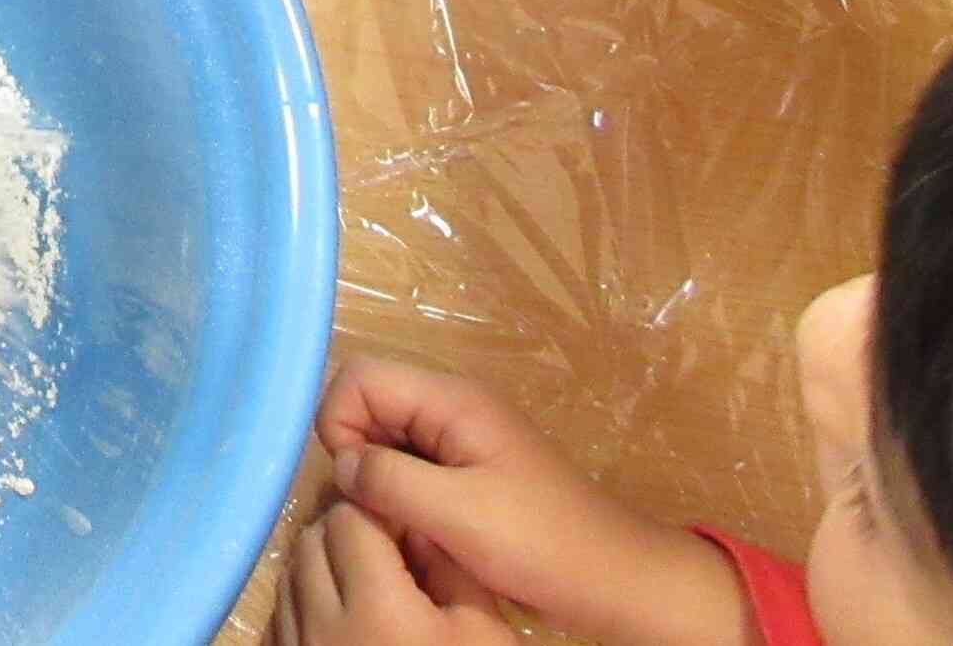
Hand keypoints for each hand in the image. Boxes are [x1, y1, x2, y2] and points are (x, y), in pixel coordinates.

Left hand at [273, 502, 510, 645]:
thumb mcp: (484, 633)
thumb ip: (450, 567)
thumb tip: (415, 522)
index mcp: (378, 610)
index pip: (349, 520)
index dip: (377, 511)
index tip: (405, 526)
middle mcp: (321, 628)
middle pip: (310, 543)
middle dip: (345, 533)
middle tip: (386, 551)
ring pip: (289, 577)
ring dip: (320, 566)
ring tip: (365, 585)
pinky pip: (280, 621)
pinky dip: (302, 606)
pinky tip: (341, 621)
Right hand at [311, 356, 746, 645]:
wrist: (611, 576)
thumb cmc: (539, 541)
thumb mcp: (459, 513)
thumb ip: (392, 480)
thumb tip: (344, 465)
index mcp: (451, 399)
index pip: (359, 376)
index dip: (341, 423)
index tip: (359, 482)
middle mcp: (451, 406)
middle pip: (370, 403)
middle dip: (358, 454)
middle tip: (380, 510)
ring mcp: (460, 437)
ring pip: (386, 437)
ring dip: (379, 478)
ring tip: (402, 524)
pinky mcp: (467, 469)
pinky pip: (409, 465)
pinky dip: (400, 493)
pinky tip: (421, 529)